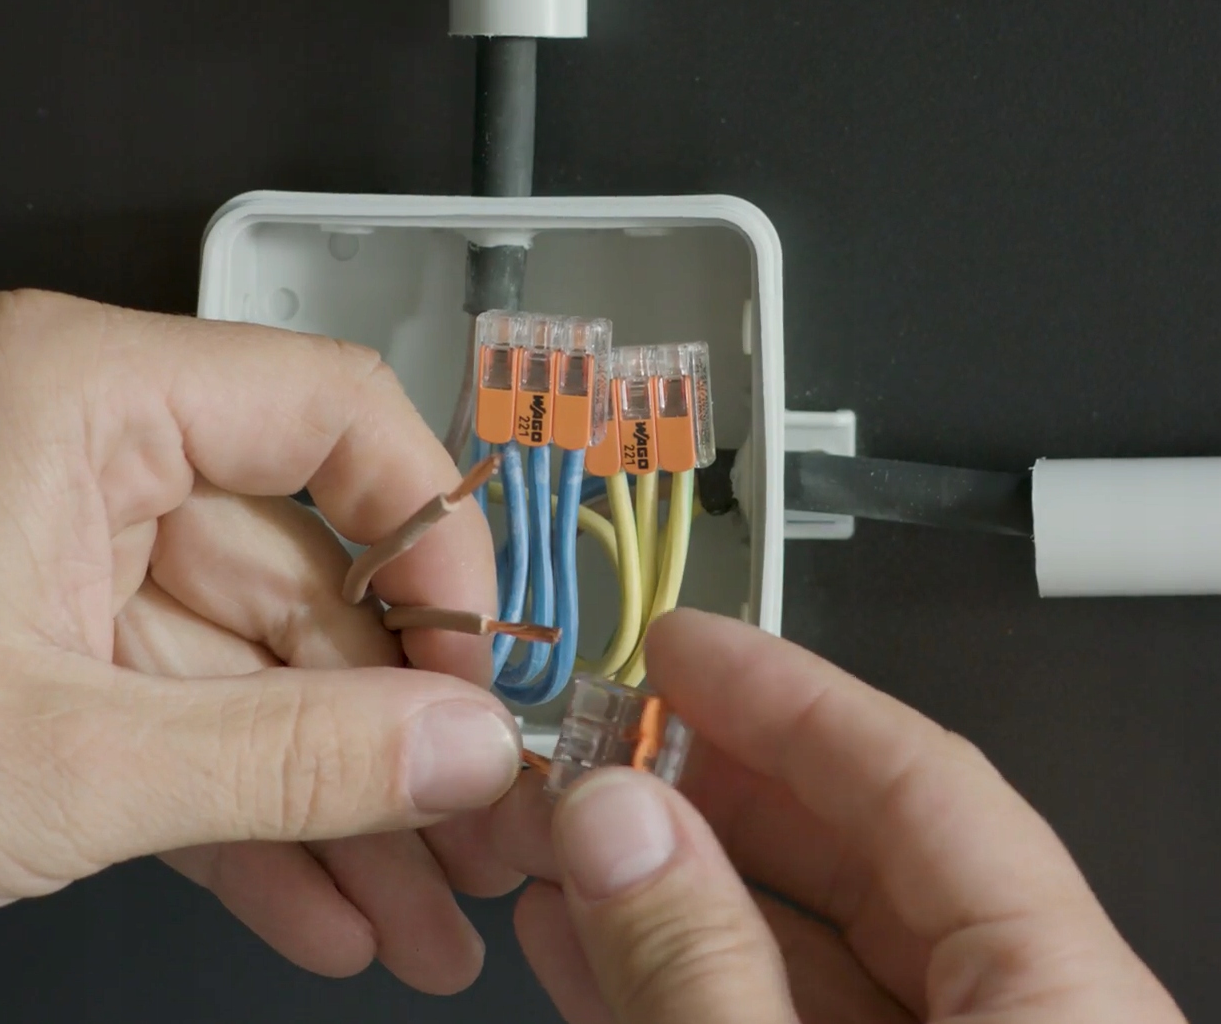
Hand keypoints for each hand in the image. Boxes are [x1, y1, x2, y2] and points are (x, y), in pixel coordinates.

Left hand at [0, 291, 523, 993]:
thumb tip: (458, 750)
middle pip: (301, 571)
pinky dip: (240, 812)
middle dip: (388, 727)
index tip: (478, 657)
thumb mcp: (68, 762)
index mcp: (79, 393)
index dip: (431, 533)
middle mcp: (76, 448)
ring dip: (329, 799)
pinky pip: (173, 716)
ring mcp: (55, 550)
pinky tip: (321, 908)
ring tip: (419, 910)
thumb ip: (293, 756)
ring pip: (243, 669)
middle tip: (473, 827)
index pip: (329, 413)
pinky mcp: (33, 641)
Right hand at [492, 610, 1184, 1022]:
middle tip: (600, 739)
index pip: (927, 786)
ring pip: (804, 948)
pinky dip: (677, 979)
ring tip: (563, 835)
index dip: (788, 697)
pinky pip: (774, 1023)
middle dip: (712, 787)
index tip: (678, 646)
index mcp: (1068, 1012)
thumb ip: (706, 972)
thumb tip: (614, 822)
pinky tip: (584, 944)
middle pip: (865, 856)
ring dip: (670, 885)